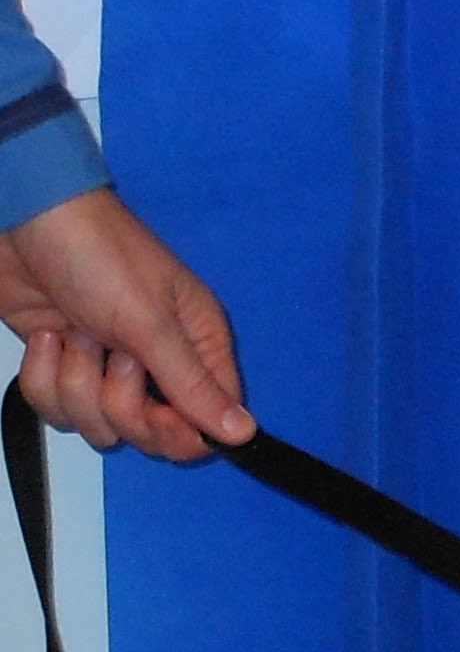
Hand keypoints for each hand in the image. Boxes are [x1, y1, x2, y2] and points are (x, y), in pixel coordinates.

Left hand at [0, 187, 253, 458]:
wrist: (22, 217)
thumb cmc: (97, 252)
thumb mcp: (151, 323)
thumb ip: (194, 386)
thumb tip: (244, 434)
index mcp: (198, 349)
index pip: (207, 423)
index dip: (181, 430)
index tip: (157, 412)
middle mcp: (157, 367)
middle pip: (152, 435)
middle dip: (121, 404)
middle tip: (113, 357)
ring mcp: (107, 370)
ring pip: (101, 426)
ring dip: (77, 383)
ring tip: (76, 333)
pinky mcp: (64, 368)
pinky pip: (57, 409)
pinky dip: (44, 376)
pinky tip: (48, 336)